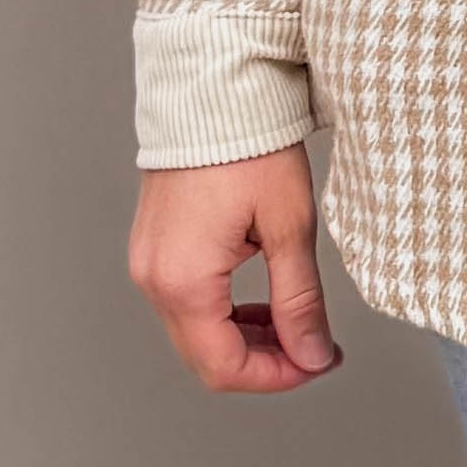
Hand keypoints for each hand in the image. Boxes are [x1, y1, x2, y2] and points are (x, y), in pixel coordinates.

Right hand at [128, 152, 338, 391]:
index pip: (225, 367)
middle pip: (205, 358)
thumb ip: (299, 301)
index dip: (277, 378)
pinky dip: (224, 313)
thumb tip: (312, 355)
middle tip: (315, 348)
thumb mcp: (289, 227)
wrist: (211, 89)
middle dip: (265, 363)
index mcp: (185, 280)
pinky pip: (185, 302)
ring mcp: (147, 262)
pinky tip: (262, 299)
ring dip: (245, 339)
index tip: (319, 362)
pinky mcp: (152, 246)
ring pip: (195, 333)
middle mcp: (154, 278)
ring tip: (295, 321)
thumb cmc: (250, 146)